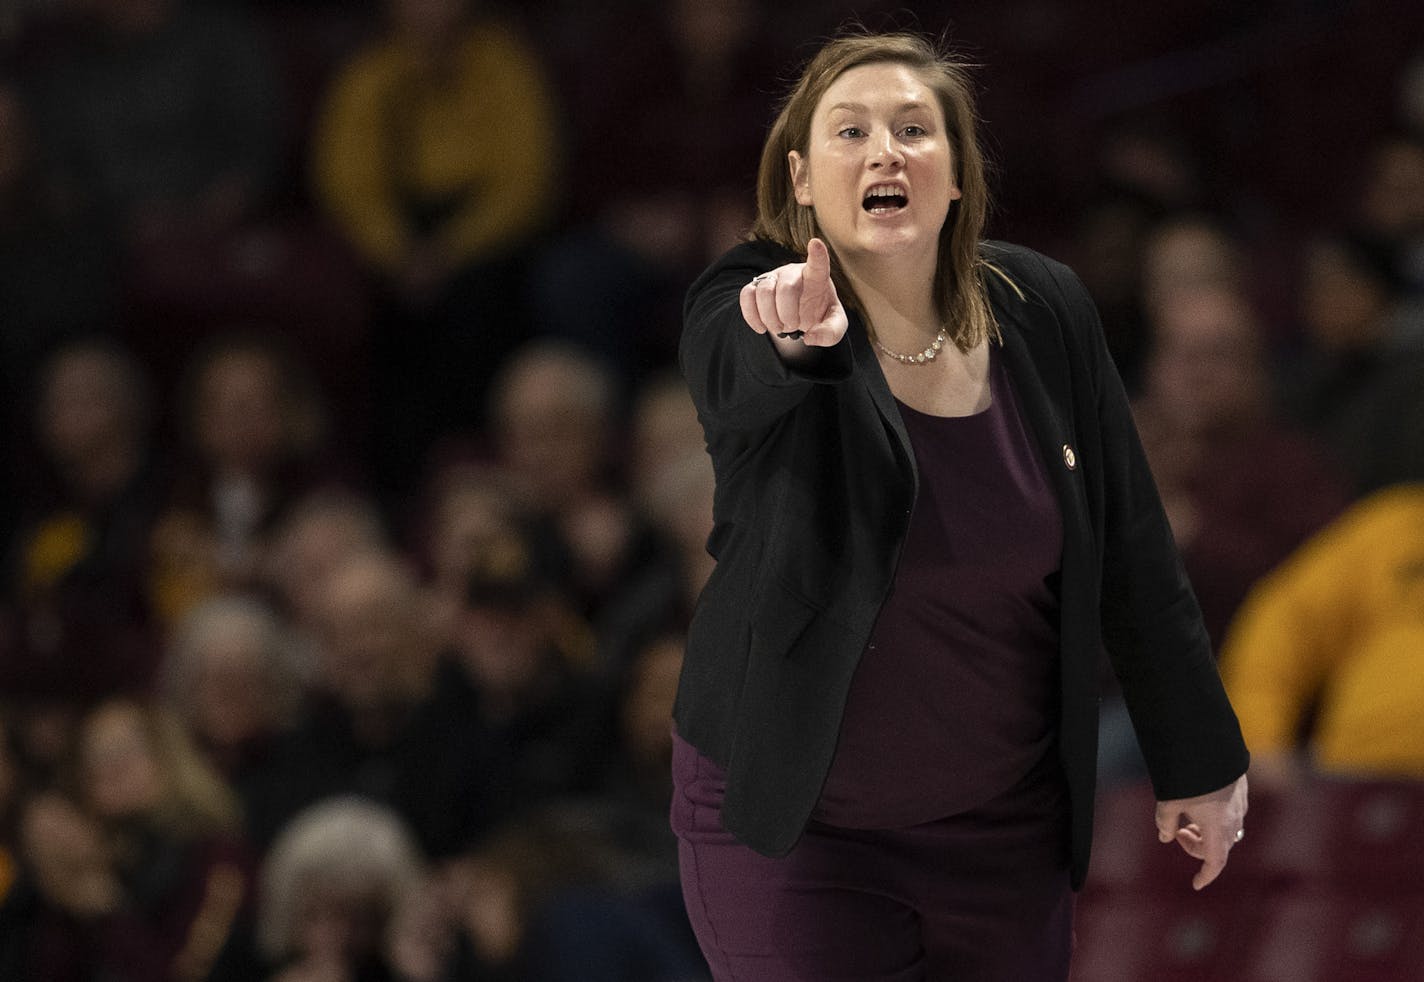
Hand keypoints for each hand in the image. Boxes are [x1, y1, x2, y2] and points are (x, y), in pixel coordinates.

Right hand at [738, 237, 847, 347]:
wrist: (800, 316)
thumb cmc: (819, 315)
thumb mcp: (834, 326)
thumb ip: (830, 333)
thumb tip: (810, 337)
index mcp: (817, 277)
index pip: (818, 263)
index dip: (817, 254)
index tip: (816, 244)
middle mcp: (793, 272)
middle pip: (786, 287)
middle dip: (787, 313)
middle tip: (793, 326)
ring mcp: (773, 277)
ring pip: (763, 291)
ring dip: (769, 317)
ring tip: (779, 328)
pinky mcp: (756, 286)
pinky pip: (746, 295)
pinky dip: (751, 316)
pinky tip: (761, 328)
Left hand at [1155, 772, 1248, 889]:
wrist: (1211, 747)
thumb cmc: (1188, 778)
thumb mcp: (1169, 802)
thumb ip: (1165, 823)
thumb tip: (1165, 837)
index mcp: (1218, 830)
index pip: (1215, 863)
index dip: (1205, 876)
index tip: (1196, 884)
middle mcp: (1234, 822)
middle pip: (1219, 847)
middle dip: (1198, 847)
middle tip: (1178, 832)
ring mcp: (1241, 806)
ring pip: (1227, 832)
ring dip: (1208, 833)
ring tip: (1189, 818)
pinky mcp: (1242, 792)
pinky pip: (1232, 815)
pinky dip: (1217, 819)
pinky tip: (1202, 804)